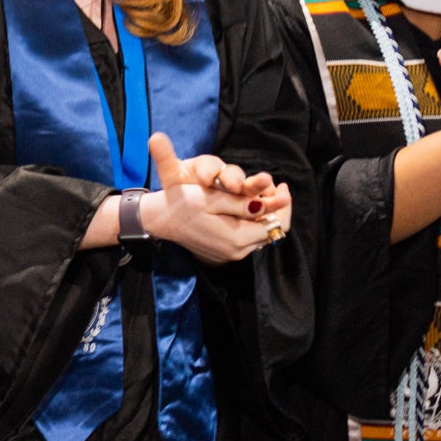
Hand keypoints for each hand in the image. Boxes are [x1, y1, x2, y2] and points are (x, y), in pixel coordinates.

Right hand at [141, 133, 289, 263]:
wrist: (157, 220)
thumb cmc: (182, 203)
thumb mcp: (213, 198)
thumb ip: (243, 203)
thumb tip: (271, 203)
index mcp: (237, 238)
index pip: (277, 225)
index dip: (284, 205)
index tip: (282, 186)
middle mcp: (238, 251)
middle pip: (272, 231)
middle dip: (275, 208)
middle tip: (271, 187)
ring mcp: (231, 254)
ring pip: (261, 235)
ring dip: (264, 216)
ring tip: (258, 195)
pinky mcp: (224, 253)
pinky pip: (248, 238)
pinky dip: (251, 223)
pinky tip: (244, 208)